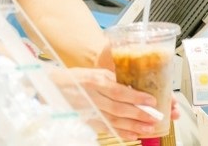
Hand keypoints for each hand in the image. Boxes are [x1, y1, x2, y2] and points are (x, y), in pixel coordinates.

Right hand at [52, 67, 177, 140]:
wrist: (53, 88)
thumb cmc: (75, 78)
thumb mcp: (94, 72)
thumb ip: (111, 79)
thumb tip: (132, 87)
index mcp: (95, 81)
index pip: (119, 91)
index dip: (136, 98)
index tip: (151, 101)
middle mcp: (93, 97)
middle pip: (119, 108)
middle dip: (139, 114)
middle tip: (155, 118)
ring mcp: (89, 111)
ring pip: (114, 121)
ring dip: (133, 126)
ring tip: (148, 128)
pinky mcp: (87, 121)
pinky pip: (106, 128)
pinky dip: (120, 133)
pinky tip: (132, 135)